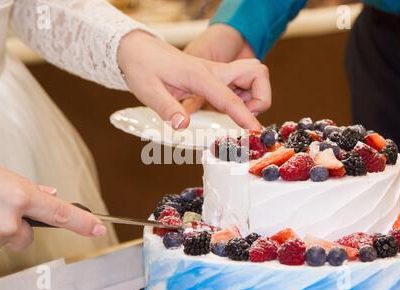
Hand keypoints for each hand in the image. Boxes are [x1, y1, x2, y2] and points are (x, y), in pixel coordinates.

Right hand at [0, 156, 105, 262]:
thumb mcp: (1, 174)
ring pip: (3, 243)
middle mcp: (8, 221)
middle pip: (26, 237)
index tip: (98, 229)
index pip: (60, 213)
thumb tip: (49, 194)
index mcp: (20, 196)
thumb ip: (28, 188)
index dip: (83, 223)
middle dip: (16, 228)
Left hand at [117, 30, 269, 130]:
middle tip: (244, 117)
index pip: (229, 97)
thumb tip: (183, 126)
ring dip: (253, 97)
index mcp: (199, 75)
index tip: (255, 130)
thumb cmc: (143, 67)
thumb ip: (166, 108)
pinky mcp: (214, 76)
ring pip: (252, 76)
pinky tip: (224, 109)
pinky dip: (242, 97)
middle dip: (260, 97)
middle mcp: (213, 71)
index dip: (244, 115)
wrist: (138, 49)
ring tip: (233, 115)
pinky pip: (240, 83)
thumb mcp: (148, 90)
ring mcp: (216, 72)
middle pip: (256, 74)